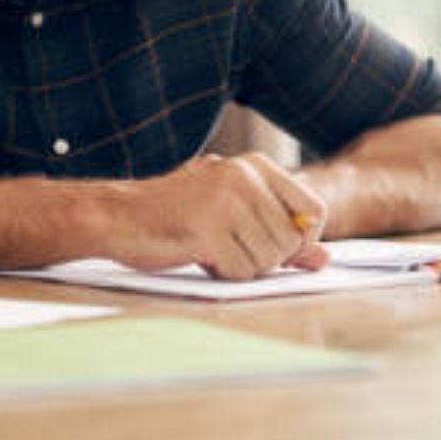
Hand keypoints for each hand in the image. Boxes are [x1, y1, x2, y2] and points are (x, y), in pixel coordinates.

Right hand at [110, 153, 327, 280]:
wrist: (117, 216)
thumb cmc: (174, 214)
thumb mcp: (233, 212)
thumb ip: (280, 232)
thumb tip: (324, 259)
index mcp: (253, 166)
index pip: (314, 210)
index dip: (300, 240)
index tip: (272, 244)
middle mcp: (243, 177)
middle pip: (292, 242)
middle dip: (266, 258)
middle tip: (230, 246)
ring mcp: (225, 203)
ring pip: (268, 260)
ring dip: (243, 266)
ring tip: (212, 248)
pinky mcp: (207, 231)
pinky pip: (240, 271)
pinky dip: (223, 273)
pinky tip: (199, 255)